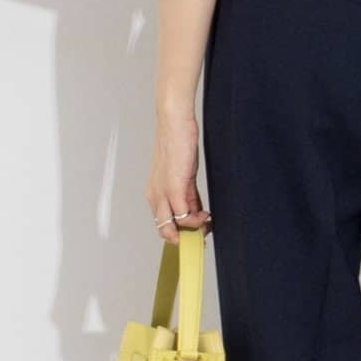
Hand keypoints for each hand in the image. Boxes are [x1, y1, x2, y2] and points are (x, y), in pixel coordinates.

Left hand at [148, 107, 212, 240]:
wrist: (175, 123)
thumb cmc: (179, 144)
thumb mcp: (183, 176)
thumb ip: (188, 196)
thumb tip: (198, 213)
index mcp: (154, 193)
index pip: (164, 224)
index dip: (180, 232)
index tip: (197, 232)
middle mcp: (154, 196)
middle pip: (164, 231)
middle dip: (185, 238)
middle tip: (203, 233)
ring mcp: (162, 193)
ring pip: (170, 228)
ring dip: (191, 230)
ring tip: (206, 223)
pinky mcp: (173, 188)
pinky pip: (182, 216)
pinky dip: (195, 221)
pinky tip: (206, 215)